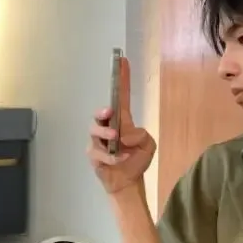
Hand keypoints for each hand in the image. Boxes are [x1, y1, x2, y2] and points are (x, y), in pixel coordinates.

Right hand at [87, 57, 156, 194]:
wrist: (128, 182)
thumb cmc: (136, 160)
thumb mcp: (148, 145)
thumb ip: (142, 135)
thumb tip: (126, 134)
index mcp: (122, 121)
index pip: (121, 96)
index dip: (122, 79)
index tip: (122, 61)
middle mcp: (107, 128)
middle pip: (100, 113)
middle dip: (102, 111)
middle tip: (109, 112)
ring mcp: (98, 141)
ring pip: (95, 131)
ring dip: (106, 134)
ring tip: (117, 139)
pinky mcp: (93, 155)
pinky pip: (98, 152)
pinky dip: (112, 156)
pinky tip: (122, 159)